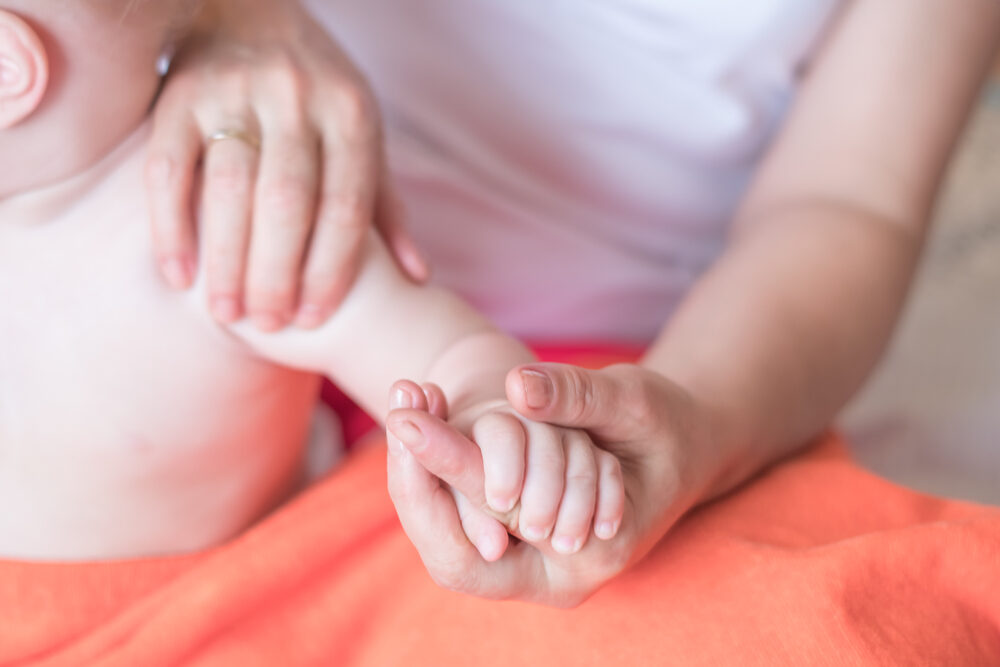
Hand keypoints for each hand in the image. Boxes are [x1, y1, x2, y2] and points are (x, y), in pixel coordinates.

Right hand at [145, 0, 427, 330]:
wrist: (249, 10)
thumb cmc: (319, 92)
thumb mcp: (363, 134)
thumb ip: (385, 204)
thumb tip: (417, 276)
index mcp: (350, 113)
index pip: (345, 204)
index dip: (331, 267)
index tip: (313, 318)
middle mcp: (296, 98)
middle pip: (288, 201)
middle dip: (279, 272)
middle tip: (270, 324)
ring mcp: (234, 93)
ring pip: (230, 188)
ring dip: (228, 260)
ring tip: (228, 314)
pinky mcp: (179, 94)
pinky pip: (169, 169)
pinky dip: (171, 227)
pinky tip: (179, 276)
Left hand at [386, 363, 720, 606]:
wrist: (684, 447)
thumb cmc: (668, 426)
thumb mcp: (633, 402)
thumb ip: (577, 397)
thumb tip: (516, 386)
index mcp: (593, 555)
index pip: (496, 520)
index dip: (446, 465)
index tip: (407, 414)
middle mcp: (555, 577)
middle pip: (456, 554)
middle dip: (417, 478)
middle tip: (401, 403)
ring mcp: (533, 562)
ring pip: (451, 537)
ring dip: (420, 469)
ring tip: (409, 393)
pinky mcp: (516, 537)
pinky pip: (461, 517)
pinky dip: (437, 467)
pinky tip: (423, 407)